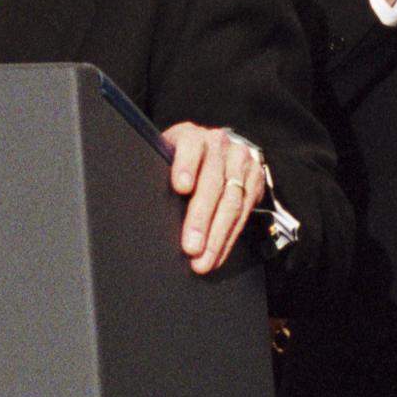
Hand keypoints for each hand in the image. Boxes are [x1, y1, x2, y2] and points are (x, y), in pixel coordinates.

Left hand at [163, 123, 268, 274]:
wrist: (213, 149)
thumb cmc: (178, 161)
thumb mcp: (164, 157)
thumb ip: (159, 173)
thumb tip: (142, 208)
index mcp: (191, 136)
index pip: (190, 147)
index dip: (186, 166)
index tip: (181, 187)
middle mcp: (218, 144)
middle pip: (212, 184)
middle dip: (201, 219)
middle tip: (191, 248)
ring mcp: (239, 160)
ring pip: (232, 202)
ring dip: (217, 237)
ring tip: (203, 261)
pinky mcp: (254, 177)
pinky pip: (244, 213)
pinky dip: (229, 238)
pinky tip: (217, 255)